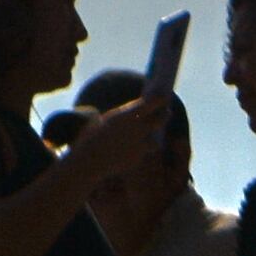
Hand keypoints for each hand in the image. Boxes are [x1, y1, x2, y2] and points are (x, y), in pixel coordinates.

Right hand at [62, 99, 176, 194]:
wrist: (88, 161)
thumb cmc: (92, 137)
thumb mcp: (107, 122)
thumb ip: (124, 118)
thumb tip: (138, 114)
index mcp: (126, 116)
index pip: (150, 104)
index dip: (159, 99)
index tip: (165, 95)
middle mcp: (137, 129)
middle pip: (159, 120)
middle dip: (164, 115)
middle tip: (167, 112)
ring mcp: (138, 145)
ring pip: (154, 140)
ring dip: (153, 138)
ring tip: (152, 134)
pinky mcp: (137, 158)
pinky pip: (142, 153)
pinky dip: (139, 151)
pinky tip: (131, 150)